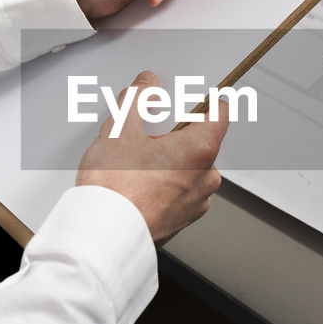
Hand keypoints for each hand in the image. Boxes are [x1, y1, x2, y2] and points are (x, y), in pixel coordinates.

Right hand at [76, 71, 230, 244]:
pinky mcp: (181, 221)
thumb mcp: (120, 129)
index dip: (205, 100)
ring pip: (188, 169)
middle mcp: (206, 178)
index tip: (194, 96)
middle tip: (145, 133)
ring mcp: (196, 203)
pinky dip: (163, 184)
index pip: (220, 112)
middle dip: (175, 134)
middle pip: (200, 142)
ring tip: (134, 163)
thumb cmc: (114, 191)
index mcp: (200, 150)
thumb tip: (147, 86)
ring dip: (169, 161)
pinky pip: (179, 192)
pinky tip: (136, 184)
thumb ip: (138, 99)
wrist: (102, 237)